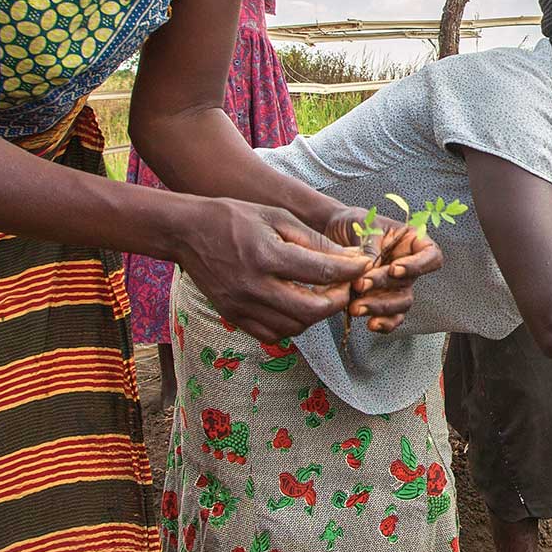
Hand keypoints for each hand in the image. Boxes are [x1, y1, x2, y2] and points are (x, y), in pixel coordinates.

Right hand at [174, 197, 374, 344]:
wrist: (187, 232)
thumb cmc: (235, 218)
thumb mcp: (277, 217)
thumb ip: (313, 241)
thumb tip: (348, 258)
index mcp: (267, 255)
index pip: (321, 272)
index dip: (350, 271)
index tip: (364, 266)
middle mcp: (254, 286)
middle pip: (312, 309)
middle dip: (338, 300)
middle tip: (347, 287)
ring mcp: (242, 306)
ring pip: (295, 326)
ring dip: (317, 314)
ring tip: (324, 296)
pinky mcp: (234, 316)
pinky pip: (273, 334)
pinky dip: (293, 325)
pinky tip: (299, 307)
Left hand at [340, 218, 443, 332]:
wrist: (334, 233)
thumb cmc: (354, 223)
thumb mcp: (363, 226)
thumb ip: (370, 247)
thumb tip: (371, 268)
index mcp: (411, 242)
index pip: (431, 256)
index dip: (418, 266)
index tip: (394, 269)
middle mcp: (408, 265)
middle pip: (410, 283)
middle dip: (384, 287)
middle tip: (360, 285)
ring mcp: (397, 285)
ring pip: (401, 303)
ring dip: (380, 307)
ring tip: (356, 307)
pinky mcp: (382, 299)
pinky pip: (391, 317)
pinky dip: (383, 323)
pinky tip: (370, 323)